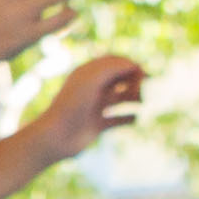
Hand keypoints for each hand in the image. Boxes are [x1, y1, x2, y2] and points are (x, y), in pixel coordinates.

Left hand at [25, 52, 145, 155]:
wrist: (56, 137)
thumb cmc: (71, 106)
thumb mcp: (91, 80)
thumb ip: (113, 68)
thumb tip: (134, 64)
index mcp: (87, 74)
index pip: (115, 62)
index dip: (130, 65)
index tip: (141, 75)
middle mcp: (91, 88)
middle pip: (120, 78)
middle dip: (135, 81)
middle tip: (141, 91)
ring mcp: (94, 107)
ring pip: (121, 98)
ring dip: (135, 98)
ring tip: (142, 102)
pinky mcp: (97, 125)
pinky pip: (118, 119)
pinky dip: (129, 118)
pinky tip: (136, 119)